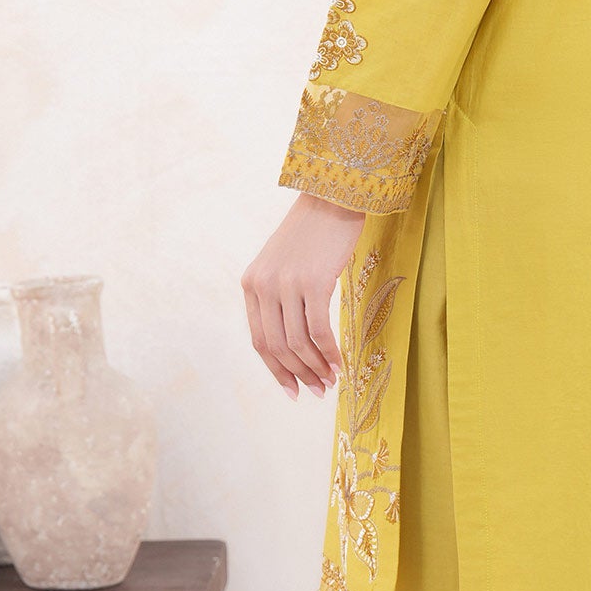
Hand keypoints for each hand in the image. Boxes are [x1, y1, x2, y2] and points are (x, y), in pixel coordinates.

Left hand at [241, 193, 364, 396]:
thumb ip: (279, 298)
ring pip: (297, 342)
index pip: (259, 340)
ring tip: (331, 380)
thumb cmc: (312, 235)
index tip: (293, 390)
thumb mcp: (282, 265)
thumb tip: (294, 345)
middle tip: (318, 390)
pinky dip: (329, 352)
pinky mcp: (313, 282)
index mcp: (251, 284)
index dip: (276, 371)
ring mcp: (287, 284)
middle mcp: (263, 286)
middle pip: (277, 346)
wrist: (331, 200)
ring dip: (315, 367)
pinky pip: (319, 330)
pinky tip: (340, 363)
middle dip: (298, 374)